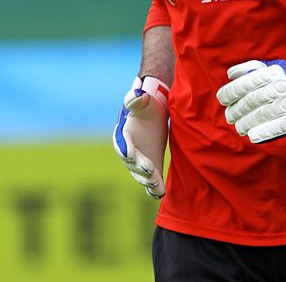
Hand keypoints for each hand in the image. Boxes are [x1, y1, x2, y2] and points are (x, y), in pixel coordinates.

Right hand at [113, 76, 169, 197]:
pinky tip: (160, 192)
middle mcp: (129, 151)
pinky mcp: (151, 166)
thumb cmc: (146, 105)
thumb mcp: (142, 100)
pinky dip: (154, 186)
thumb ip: (137, 98)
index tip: (130, 154)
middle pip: (132, 162)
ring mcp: (139, 160)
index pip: (122, 143)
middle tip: (149, 169)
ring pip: (140, 173)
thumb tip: (140, 94)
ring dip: (147, 179)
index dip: (125, 149)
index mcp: (123, 135)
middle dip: (139, 167)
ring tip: (156, 185)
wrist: (155, 112)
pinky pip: (150, 179)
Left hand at [216, 57, 285, 142]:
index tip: (222, 99)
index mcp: (272, 74)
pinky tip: (252, 136)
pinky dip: (262, 132)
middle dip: (236, 110)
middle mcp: (279, 88)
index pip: (246, 84)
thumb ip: (250, 69)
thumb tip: (230, 74)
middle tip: (230, 116)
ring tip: (239, 127)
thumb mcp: (272, 67)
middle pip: (251, 102)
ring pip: (260, 116)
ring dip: (245, 123)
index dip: (230, 92)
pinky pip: (276, 127)